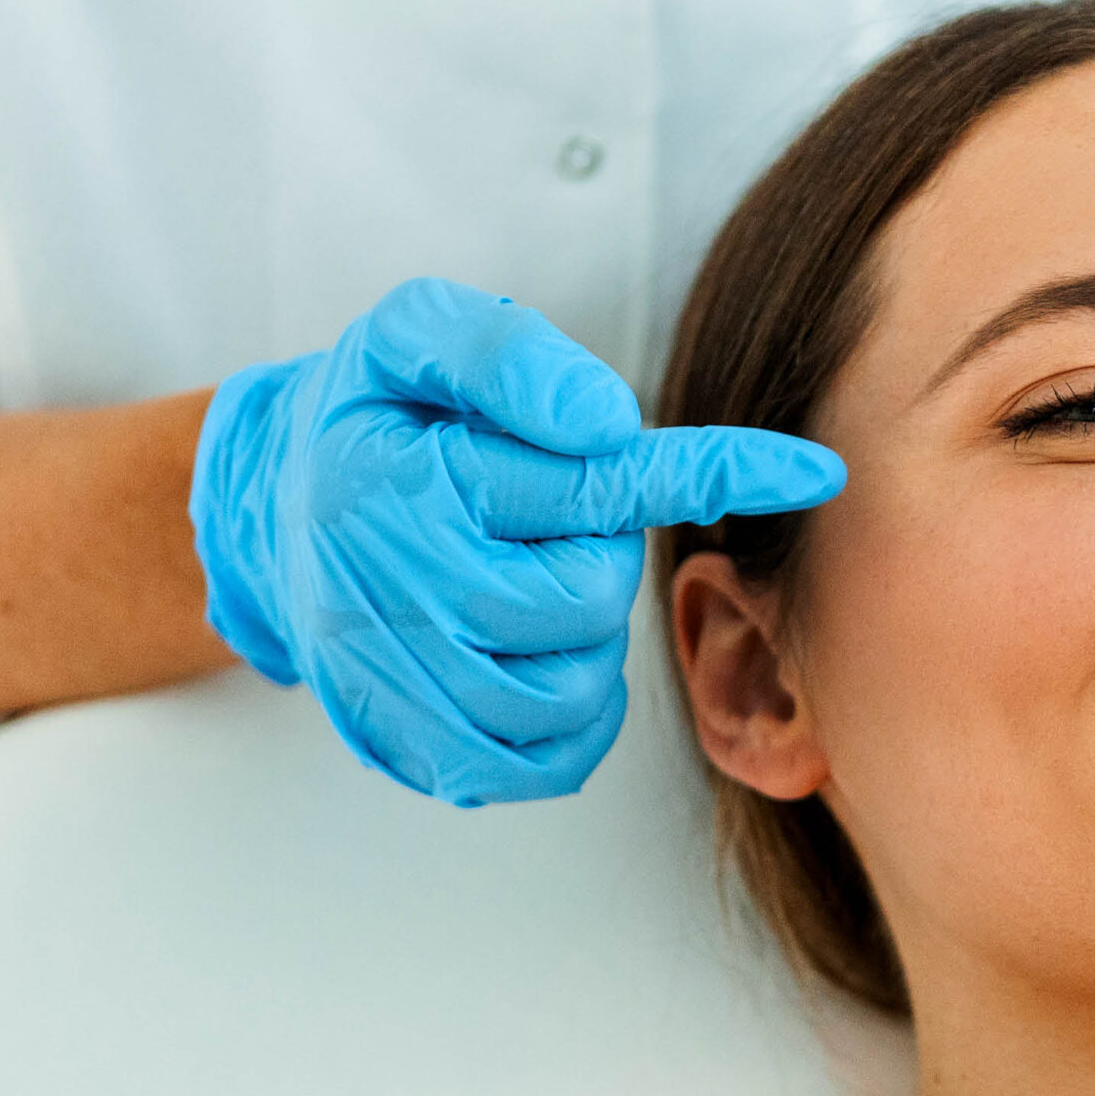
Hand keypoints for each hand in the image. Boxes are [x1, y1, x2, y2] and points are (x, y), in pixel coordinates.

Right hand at [190, 278, 842, 805]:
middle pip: (589, 593)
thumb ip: (505, 357)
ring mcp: (408, 683)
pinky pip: (552, 757)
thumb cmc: (377, 419)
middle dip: (591, 553)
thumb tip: (604, 421)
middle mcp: (400, 590)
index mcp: (413, 481)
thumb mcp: (413, 338)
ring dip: (582, 637)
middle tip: (537, 523)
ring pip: (576, 683)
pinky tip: (545, 658)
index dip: (714, 473)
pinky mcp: (422, 748)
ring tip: (527, 581)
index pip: (589, 483)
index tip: (817, 471)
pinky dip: (575, 715)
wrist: (277, 515)